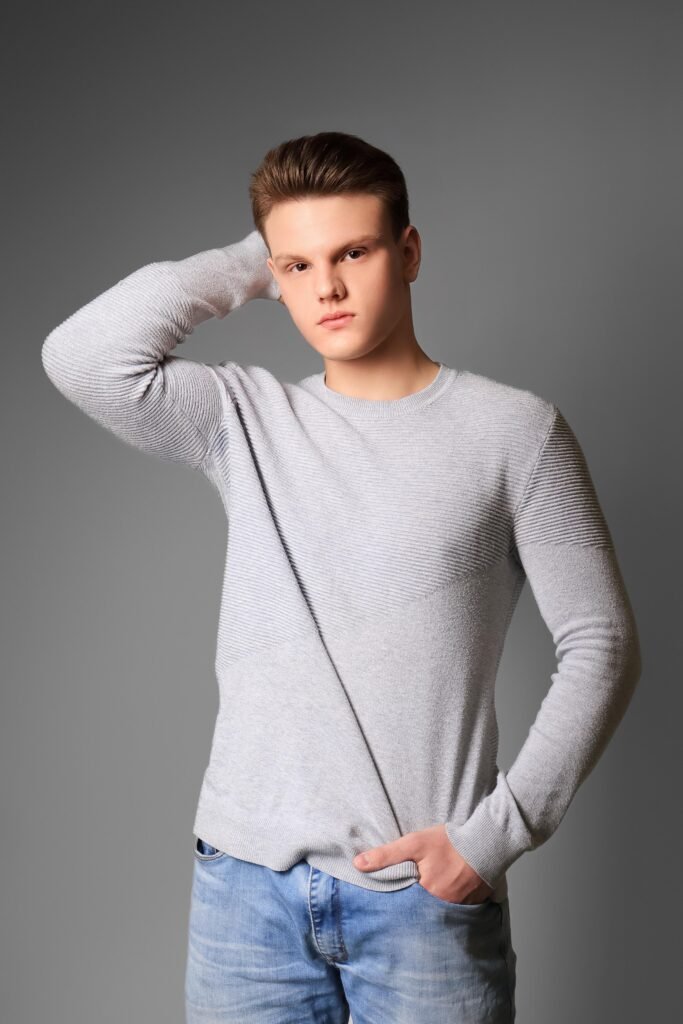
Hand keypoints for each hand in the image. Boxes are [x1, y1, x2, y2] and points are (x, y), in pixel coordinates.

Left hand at [352, 824, 494, 904]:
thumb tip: (358, 864)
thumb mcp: (414, 843)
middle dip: (413, 907)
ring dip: (431, 907)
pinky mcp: (472, 907)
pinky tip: (446, 894)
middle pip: (420, 912)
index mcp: (426, 895)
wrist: (487, 843)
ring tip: (427, 896)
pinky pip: (455, 913)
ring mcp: (459, 909)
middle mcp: (442, 908)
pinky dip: (449, 906)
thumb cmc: (450, 842)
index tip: (388, 899)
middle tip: (409, 897)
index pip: (403, 905)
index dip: (396, 901)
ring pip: (437, 914)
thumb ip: (386, 855)